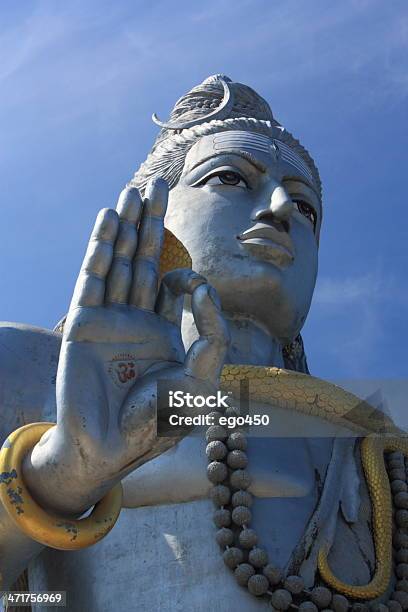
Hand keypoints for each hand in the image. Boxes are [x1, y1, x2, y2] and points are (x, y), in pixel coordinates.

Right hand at [23, 179, 228, 513]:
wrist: (108, 448)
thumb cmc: (155, 423)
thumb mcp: (198, 385)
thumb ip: (212, 341)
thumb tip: (206, 292)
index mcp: (162, 330)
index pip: (174, 285)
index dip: (186, 275)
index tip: (195, 287)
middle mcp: (135, 318)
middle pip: (145, 259)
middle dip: (151, 222)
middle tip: (158, 184)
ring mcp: (108, 318)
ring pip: (119, 261)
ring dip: (127, 226)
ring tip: (133, 190)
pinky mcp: (83, 323)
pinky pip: (94, 279)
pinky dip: (102, 250)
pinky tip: (109, 221)